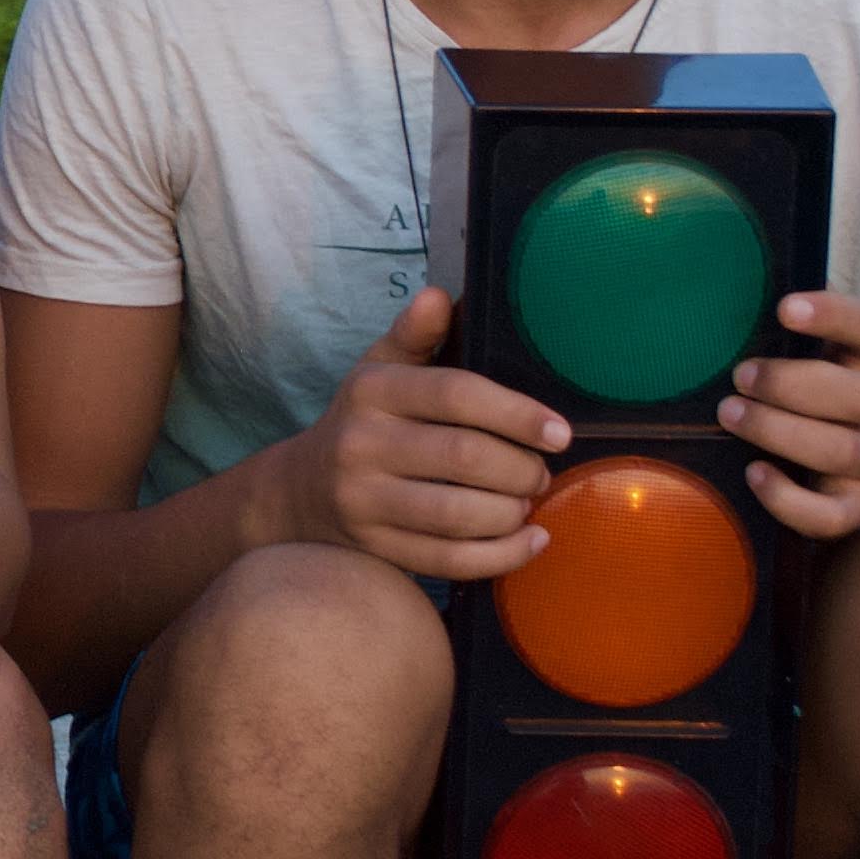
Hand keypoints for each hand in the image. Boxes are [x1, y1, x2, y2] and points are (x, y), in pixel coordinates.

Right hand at [278, 286, 569, 580]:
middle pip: (464, 458)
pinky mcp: (374, 548)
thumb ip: (414, 334)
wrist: (301, 491)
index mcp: (372, 391)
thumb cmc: (362, 421)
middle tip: (541, 472)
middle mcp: (361, 444)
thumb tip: (440, 297)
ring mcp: (364, 502)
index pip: (456, 395)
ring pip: (458, 515)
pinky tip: (530, 540)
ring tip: (528, 501)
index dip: (516, 414)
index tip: (559, 432)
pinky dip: (502, 555)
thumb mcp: (379, 369)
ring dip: (512, 512)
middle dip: (521, 469)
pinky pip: (449, 561)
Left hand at [722, 291, 859, 538]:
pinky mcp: (857, 507)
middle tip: (740, 376)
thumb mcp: (814, 352)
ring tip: (729, 413)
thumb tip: (728, 288)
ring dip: (779, 431)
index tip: (784, 308)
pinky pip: (831, 514)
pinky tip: (753, 473)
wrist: (854, 467)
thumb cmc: (815, 392)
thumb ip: (789, 330)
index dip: (833, 315)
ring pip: (842, 451)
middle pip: (857, 397)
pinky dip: (788, 499)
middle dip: (791, 385)